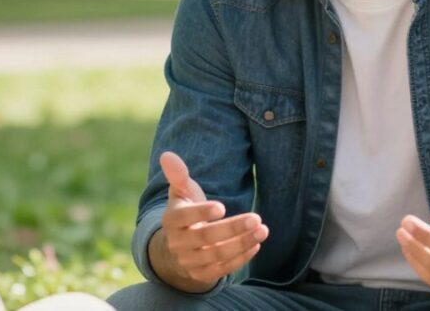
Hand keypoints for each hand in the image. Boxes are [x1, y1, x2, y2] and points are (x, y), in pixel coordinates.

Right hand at [149, 151, 268, 291]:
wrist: (178, 249)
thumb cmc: (185, 213)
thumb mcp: (181, 194)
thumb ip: (178, 175)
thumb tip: (167, 155)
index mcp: (172, 220)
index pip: (184, 218)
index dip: (202, 213)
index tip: (222, 207)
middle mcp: (178, 243)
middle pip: (206, 237)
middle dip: (232, 229)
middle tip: (256, 218)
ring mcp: (190, 261)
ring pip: (218, 255)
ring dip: (242, 243)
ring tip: (262, 230)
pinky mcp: (202, 275)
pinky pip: (223, 269)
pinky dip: (240, 258)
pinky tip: (255, 245)